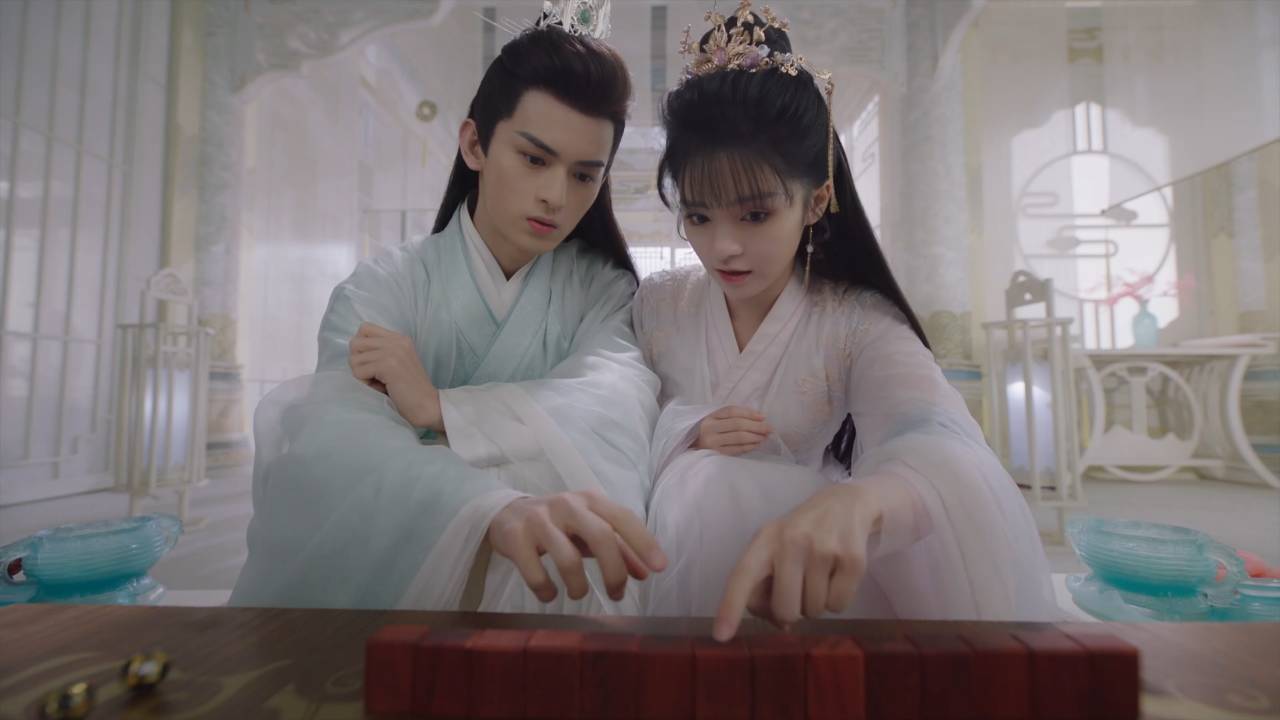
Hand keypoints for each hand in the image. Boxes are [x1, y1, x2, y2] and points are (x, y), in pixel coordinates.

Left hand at [348, 322, 441, 429]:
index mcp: (399, 338)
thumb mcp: (397, 362)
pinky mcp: (387, 365)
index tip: (371, 362)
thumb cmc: (409, 389)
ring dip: (361, 374)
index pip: (364, 328)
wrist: (427, 405)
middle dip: (358, 362)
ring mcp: (392, 352)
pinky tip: (380, 387)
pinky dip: (365, 382)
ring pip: (354, 358)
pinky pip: (358, 371)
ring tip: (378, 382)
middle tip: (373, 375)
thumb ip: (380, 351)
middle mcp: (396, 341)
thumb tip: (353, 350)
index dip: (360, 346)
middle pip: (356, 342)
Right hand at [486, 490, 668, 603]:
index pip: (623, 517)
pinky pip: (535, 573)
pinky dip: (546, 590)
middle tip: (617, 594)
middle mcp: (567, 505)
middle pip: (601, 536)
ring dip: (578, 586)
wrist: (505, 514)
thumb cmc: (559, 524)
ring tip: (578, 594)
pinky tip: (549, 594)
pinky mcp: (515, 538)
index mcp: (590, 500)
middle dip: (614, 571)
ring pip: (568, 558)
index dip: (643, 542)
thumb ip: (619, 548)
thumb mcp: (589, 530)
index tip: (659, 567)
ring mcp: (539, 520)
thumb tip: (646, 573)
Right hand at [693, 406, 772, 455]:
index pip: (732, 411)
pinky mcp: (715, 454)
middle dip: (756, 426)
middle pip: (737, 424)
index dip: (749, 413)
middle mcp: (709, 428)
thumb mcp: (715, 421)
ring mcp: (711, 442)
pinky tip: (757, 444)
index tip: (763, 416)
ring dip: (755, 436)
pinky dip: (749, 446)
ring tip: (765, 436)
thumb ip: (732, 417)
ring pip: (738, 437)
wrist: (692, 448)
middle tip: (769, 428)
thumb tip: (759, 418)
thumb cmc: (709, 433)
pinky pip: (736, 449)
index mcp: (709, 416)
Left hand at [713, 482, 881, 640]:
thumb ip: (767, 587)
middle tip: (799, 588)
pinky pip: (839, 606)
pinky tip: (837, 574)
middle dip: (792, 610)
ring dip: (816, 602)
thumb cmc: (802, 535)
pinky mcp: (852, 560)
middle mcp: (792, 542)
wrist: (846, 504)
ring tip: (820, 574)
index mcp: (765, 540)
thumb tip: (783, 625)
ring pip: (814, 611)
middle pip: (784, 610)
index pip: (743, 576)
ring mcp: (824, 550)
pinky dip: (838, 599)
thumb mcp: (776, 549)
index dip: (731, 607)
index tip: (720, 636)